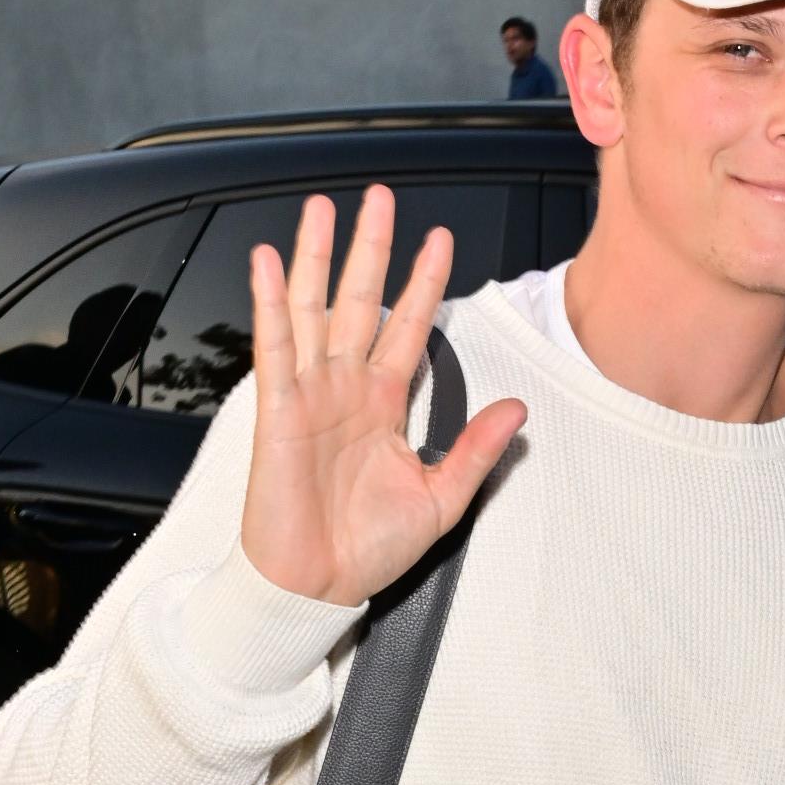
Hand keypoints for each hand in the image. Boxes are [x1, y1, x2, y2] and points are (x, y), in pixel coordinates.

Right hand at [240, 186, 525, 606]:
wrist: (317, 587)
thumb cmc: (366, 549)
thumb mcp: (442, 499)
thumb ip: (475, 450)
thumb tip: (518, 410)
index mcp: (385, 404)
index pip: (408, 326)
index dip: (423, 282)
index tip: (440, 239)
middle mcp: (346, 388)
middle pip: (359, 300)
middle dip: (370, 248)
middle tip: (380, 198)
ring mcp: (310, 394)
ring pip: (313, 308)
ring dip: (314, 257)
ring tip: (320, 208)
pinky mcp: (279, 410)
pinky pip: (275, 346)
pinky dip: (270, 302)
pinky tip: (267, 262)